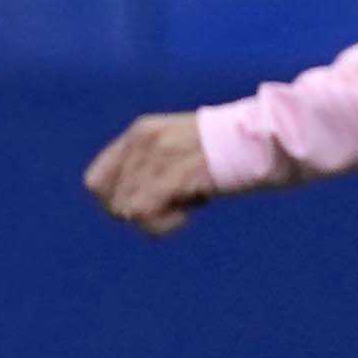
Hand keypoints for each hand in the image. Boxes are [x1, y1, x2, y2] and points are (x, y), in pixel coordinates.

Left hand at [84, 112, 224, 234]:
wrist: (261, 139)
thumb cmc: (225, 153)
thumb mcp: (177, 152)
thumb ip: (148, 171)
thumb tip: (125, 211)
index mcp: (139, 133)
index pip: (95, 182)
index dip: (114, 204)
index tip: (146, 208)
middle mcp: (143, 141)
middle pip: (111, 202)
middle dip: (139, 215)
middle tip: (172, 207)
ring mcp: (159, 155)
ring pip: (128, 211)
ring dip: (158, 221)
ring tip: (186, 207)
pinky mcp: (176, 172)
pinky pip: (146, 213)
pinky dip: (168, 224)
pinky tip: (192, 211)